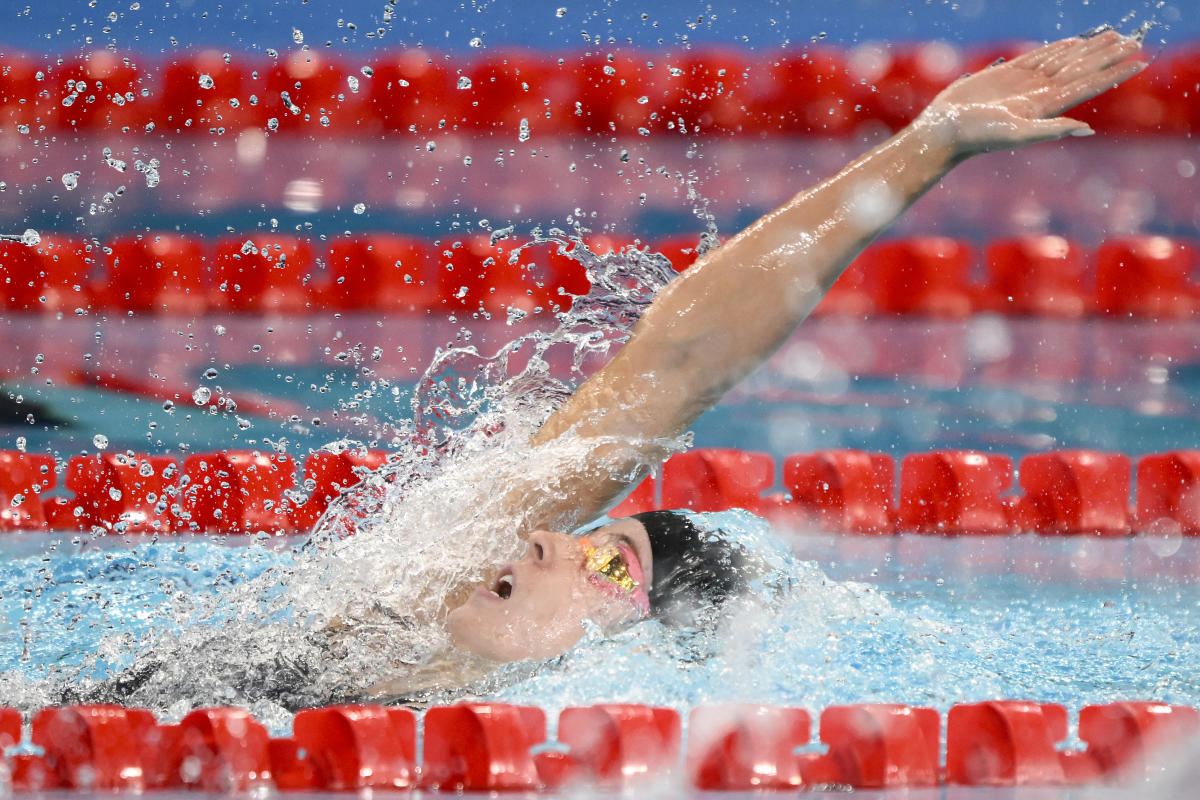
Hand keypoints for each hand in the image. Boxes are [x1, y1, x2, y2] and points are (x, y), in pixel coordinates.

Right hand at [916, 30, 1146, 158]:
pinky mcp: (1007, 74)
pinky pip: (1040, 56)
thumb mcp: (1014, 134)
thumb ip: (1049, 131)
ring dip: (1090, 48)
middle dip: (1108, 54)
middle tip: (1134, 40)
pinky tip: (1073, 42)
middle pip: (1083, 68)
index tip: (1141, 62)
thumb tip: (1085, 130)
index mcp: (1046, 106)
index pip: (1089, 85)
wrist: (944, 131)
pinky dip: (1060, 47)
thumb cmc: (976, 136)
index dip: (1115, 73)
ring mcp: (1025, 83)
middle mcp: (1040, 93)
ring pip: (1065, 59)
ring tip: (1112, 36)